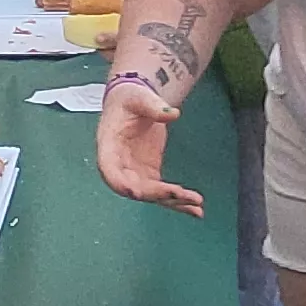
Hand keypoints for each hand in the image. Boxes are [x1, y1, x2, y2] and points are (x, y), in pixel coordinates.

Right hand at [96, 77, 204, 217]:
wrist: (132, 103)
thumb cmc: (130, 99)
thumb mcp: (139, 97)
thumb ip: (154, 106)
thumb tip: (172, 113)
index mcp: (108, 145)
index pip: (108, 169)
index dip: (119, 182)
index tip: (135, 192)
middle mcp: (119, 165)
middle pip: (134, 187)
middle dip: (156, 194)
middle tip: (181, 194)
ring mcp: (134, 173)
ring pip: (151, 195)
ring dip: (173, 202)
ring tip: (197, 208)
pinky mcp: (149, 174)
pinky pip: (162, 192)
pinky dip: (178, 200)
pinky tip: (196, 208)